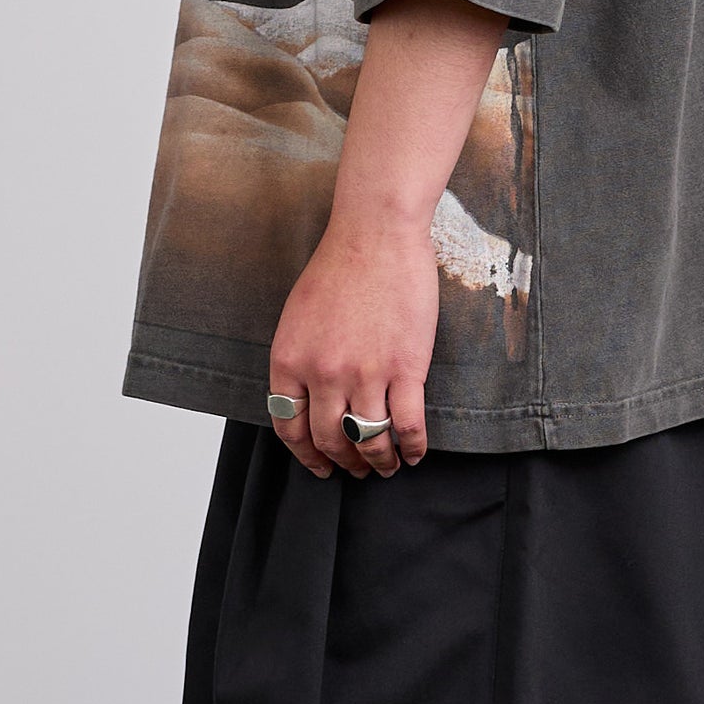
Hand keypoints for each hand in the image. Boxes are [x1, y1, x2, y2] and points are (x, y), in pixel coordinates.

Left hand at [268, 212, 439, 478]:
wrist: (376, 233)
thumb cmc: (339, 264)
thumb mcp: (298, 316)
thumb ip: (299, 359)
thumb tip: (308, 399)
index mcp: (289, 361)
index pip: (289, 428)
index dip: (306, 455)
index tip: (320, 466)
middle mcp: (323, 375)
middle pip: (329, 440)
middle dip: (344, 463)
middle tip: (356, 469)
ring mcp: (365, 374)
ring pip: (368, 441)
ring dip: (378, 462)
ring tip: (386, 466)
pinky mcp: (405, 368)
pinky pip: (407, 426)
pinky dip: (411, 448)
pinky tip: (413, 453)